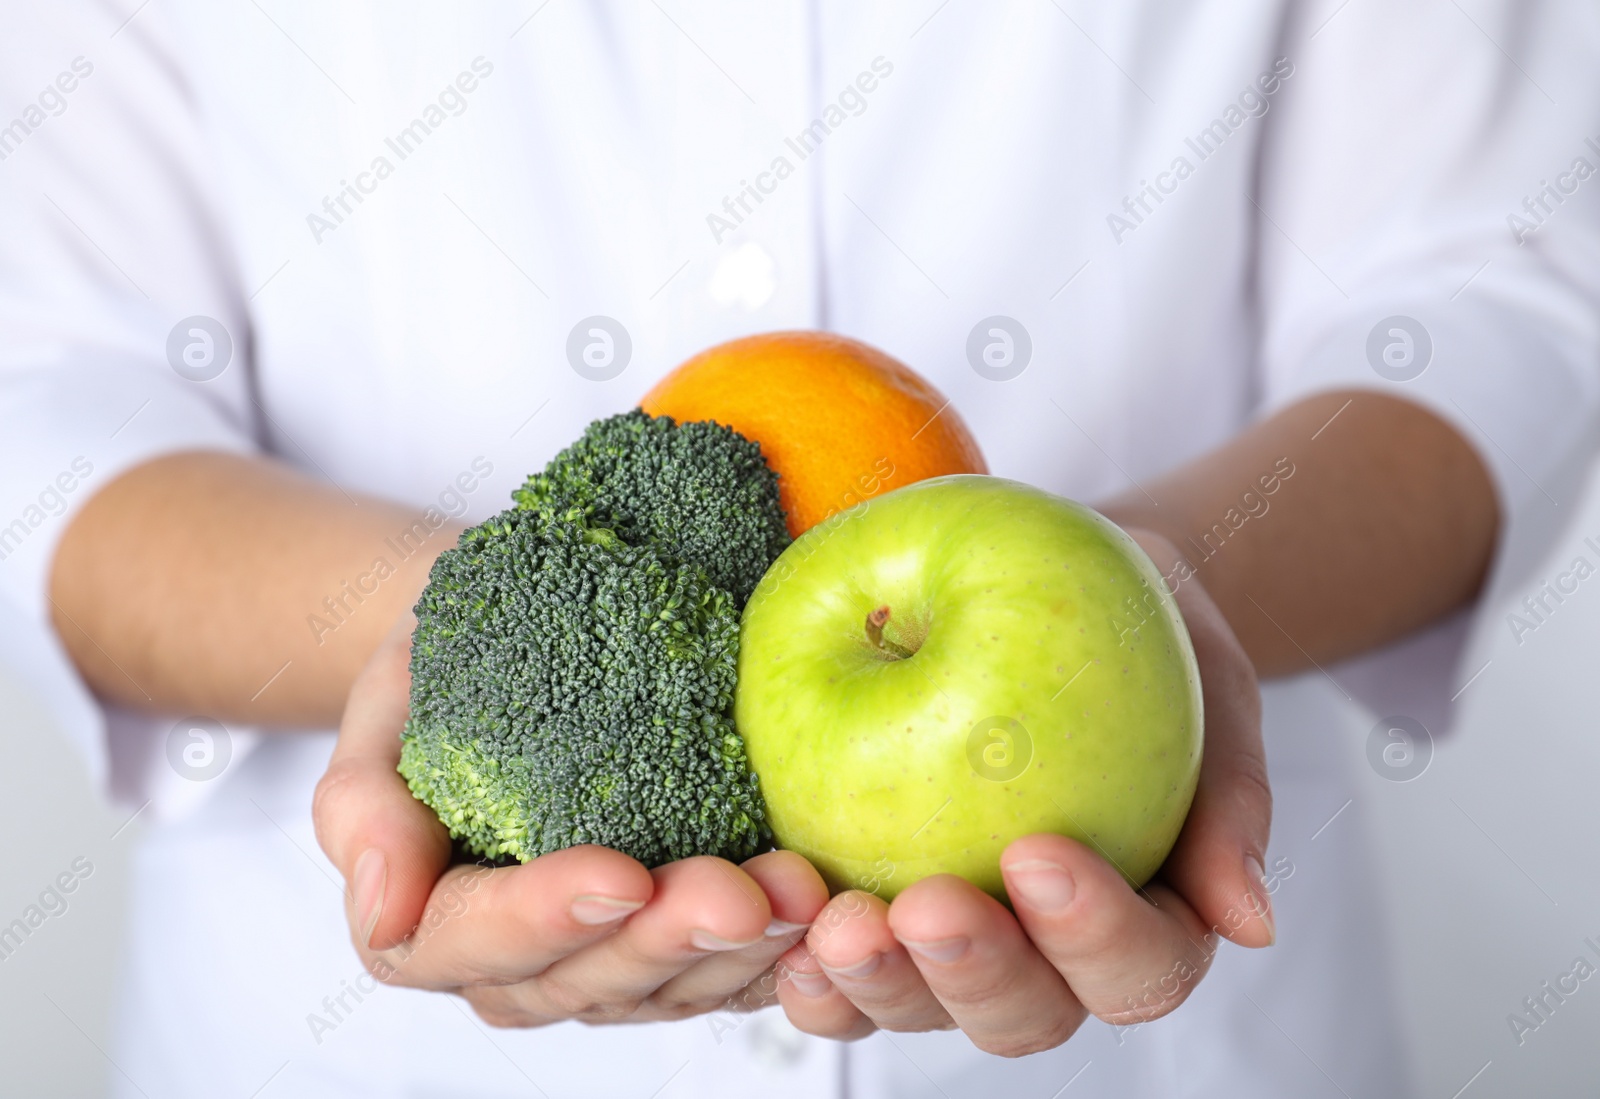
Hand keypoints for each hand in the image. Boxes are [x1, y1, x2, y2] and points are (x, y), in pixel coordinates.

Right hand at [312, 613, 829, 1025]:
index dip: (549, 917)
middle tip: (741, 894)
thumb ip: (363, 810)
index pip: (480, 940)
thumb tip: (379, 908)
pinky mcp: (679, 943)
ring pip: (672, 986)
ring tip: (801, 893)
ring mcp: (607, 958)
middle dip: (669, 940)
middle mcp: (522, 962)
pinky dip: (783, 953)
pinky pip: (731, 973)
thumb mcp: (382, 712)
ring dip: (742, 951)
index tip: (620, 874)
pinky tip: (827, 914)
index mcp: (432, 924)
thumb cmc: (441, 677)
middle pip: (591, 977)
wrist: (515, 653)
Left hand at [771, 529, 1272, 1053]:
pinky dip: (806, 956)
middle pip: (1024, 1014)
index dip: (1092, 934)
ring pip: (920, 1008)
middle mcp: (1047, 954)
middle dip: (973, 974)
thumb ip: (1229, 796)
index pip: (1136, 967)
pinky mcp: (874, 907)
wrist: (1061, 599)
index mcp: (1141, 921)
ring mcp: (954, 942)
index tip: (1039, 853)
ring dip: (877, 982)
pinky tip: (779, 911)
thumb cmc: (1144, 643)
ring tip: (837, 922)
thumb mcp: (1211, 686)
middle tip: (927, 907)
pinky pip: (837, 962)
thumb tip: (1250, 922)